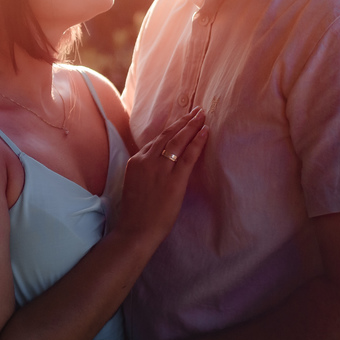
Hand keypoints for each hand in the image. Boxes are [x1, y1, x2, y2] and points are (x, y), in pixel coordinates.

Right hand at [114, 107, 207, 242]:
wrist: (136, 229)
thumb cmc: (136, 212)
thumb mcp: (135, 183)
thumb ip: (145, 170)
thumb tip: (160, 162)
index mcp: (136, 161)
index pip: (156, 140)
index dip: (171, 128)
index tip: (181, 120)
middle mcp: (146, 161)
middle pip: (167, 135)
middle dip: (183, 121)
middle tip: (196, 111)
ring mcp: (160, 170)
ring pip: (177, 141)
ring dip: (191, 126)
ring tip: (202, 116)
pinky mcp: (174, 180)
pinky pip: (188, 156)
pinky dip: (197, 142)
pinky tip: (205, 132)